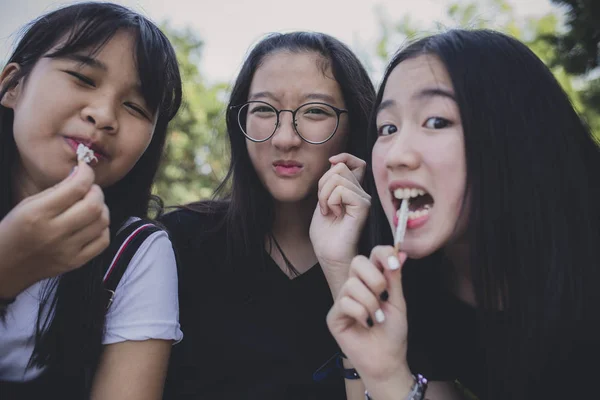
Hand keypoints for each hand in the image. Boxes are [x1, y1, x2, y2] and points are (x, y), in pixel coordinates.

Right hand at [0, 161, 109, 297]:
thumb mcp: (27, 204)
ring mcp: (68, 250)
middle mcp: (55, 232)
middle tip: (90, 190)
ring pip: (102, 222)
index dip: (87, 174)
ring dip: (102, 209)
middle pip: (94, 206)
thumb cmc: (15, 231)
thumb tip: (80, 174)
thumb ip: (56, 190)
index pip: (76, 188)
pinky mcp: (76, 262)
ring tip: (91, 206)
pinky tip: (92, 224)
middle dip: (97, 192)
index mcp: (39, 214)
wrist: (5, 266)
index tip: (85, 169)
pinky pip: (103, 241)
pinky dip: (102, 228)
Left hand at [309, 153, 370, 296]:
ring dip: (324, 195)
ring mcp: (365, 199)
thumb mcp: (323, 200)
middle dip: (323, 184)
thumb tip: (334, 162)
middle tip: (324, 205)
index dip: (343, 158)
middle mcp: (362, 193)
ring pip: (338, 177)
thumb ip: (330, 182)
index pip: (356, 162)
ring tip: (329, 212)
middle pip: (341, 168)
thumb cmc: (326, 233)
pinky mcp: (363, 207)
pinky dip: (331, 201)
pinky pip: (342, 190)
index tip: (330, 163)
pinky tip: (335, 215)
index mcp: (354, 190)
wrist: (330, 255)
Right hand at [327, 246, 414, 398]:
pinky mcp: (334, 315)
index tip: (393, 265)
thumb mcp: (397, 301)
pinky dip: (361, 314)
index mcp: (372, 279)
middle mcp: (355, 286)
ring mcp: (343, 300)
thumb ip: (394, 277)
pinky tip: (366, 324)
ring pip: (352, 284)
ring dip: (370, 303)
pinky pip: (345, 302)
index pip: (372, 254)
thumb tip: (399, 252)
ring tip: (376, 317)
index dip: (382, 254)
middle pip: (357, 262)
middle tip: (383, 296)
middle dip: (375, 279)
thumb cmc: (393, 332)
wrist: (387, 358)